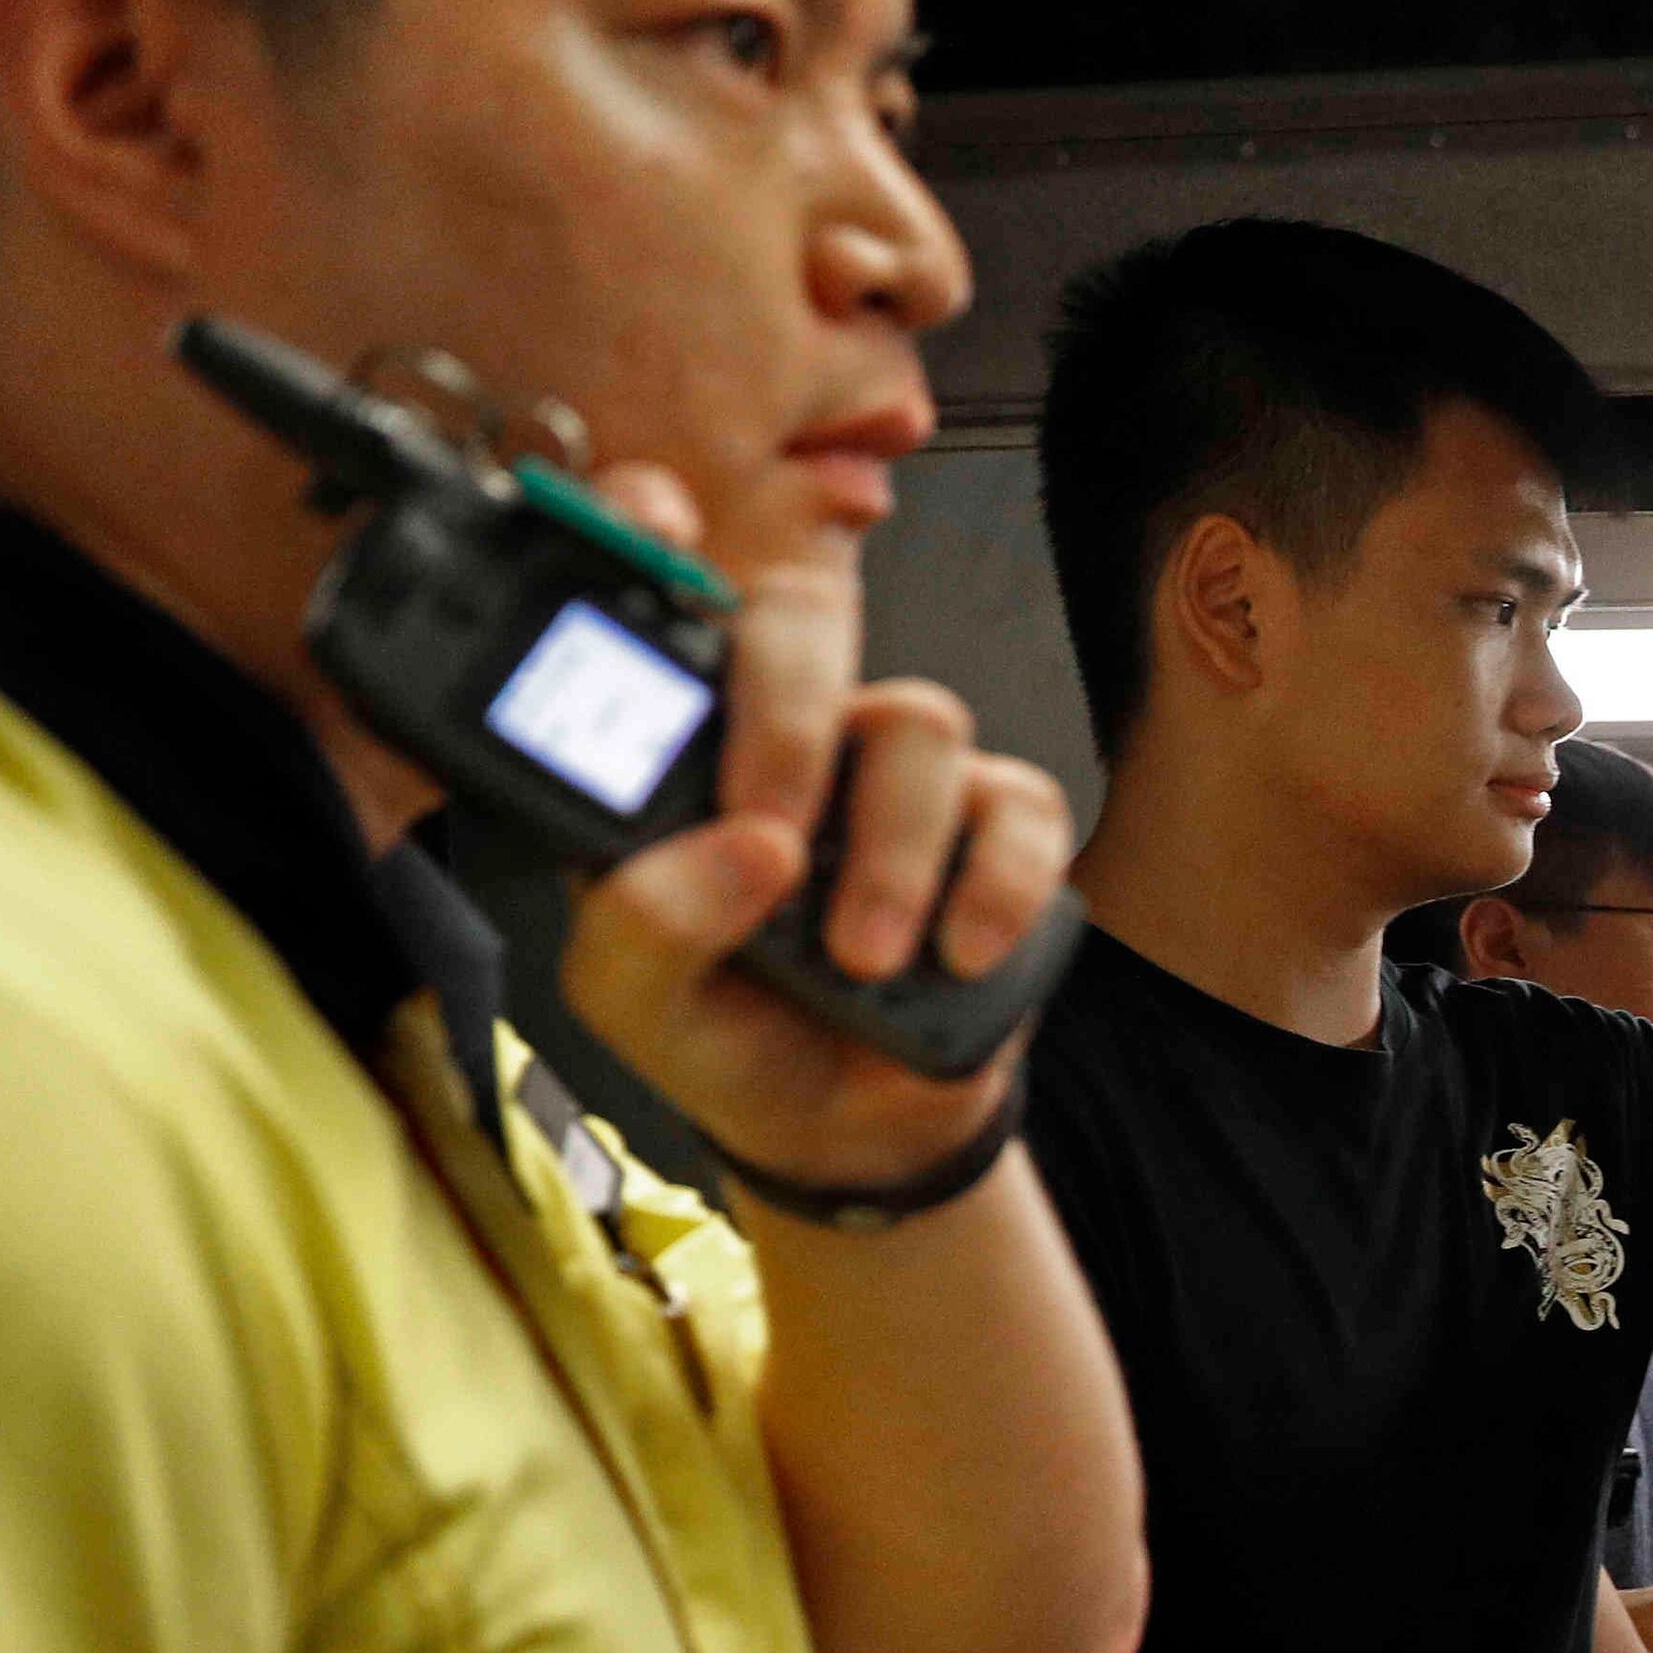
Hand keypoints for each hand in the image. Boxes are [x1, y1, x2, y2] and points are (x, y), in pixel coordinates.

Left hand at [554, 465, 1073, 1193]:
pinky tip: (958, 955)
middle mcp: (786, 734)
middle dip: (788, 720)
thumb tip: (746, 846)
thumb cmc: (729, 1037)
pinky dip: (994, 887)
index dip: (650, 532)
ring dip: (891, 854)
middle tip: (773, 835)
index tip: (657, 520)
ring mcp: (892, 774)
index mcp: (677, 749)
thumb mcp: (633, 1004)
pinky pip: (1018, 805)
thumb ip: (642, 923)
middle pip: (803, 629)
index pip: (656, 600)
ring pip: (919, 722)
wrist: (847, 1132)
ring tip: (861, 959)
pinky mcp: (993, 828)